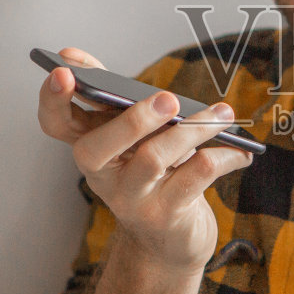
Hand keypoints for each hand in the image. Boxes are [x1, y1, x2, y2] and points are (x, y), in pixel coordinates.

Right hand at [37, 47, 252, 273]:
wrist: (169, 240)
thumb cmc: (152, 171)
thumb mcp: (130, 135)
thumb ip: (110, 95)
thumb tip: (74, 54)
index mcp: (89, 145)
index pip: (55, 122)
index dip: (52, 99)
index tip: (63, 70)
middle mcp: (102, 175)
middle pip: (96, 148)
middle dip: (132, 120)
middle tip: (168, 99)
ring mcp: (130, 198)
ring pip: (154, 158)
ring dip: (194, 130)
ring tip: (224, 114)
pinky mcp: (164, 215)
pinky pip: (195, 176)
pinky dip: (223, 158)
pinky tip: (241, 151)